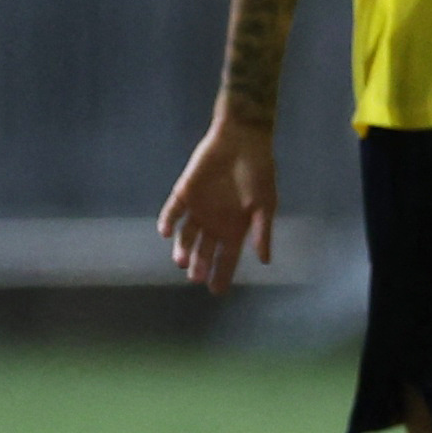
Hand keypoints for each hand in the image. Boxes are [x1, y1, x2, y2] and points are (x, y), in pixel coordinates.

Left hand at [157, 112, 278, 292]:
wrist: (242, 140)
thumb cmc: (258, 172)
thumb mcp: (265, 204)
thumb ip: (261, 231)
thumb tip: (265, 261)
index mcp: (235, 228)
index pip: (227, 258)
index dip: (222, 274)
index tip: (216, 292)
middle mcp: (215, 222)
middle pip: (204, 250)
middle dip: (200, 265)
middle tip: (195, 277)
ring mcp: (198, 208)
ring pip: (186, 235)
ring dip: (182, 247)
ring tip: (181, 260)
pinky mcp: (185, 192)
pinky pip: (172, 210)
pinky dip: (168, 221)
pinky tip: (166, 232)